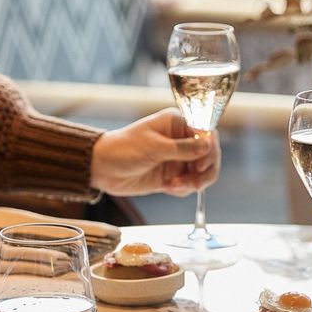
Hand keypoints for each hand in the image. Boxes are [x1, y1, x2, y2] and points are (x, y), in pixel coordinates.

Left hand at [90, 108, 220, 196]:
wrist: (102, 169)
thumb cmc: (123, 149)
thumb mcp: (154, 148)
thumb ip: (183, 148)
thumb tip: (208, 145)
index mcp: (177, 123)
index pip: (206, 133)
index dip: (209, 149)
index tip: (202, 164)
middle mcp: (181, 139)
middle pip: (209, 154)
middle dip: (205, 169)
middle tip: (195, 181)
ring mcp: (178, 158)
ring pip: (202, 171)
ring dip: (195, 181)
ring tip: (176, 186)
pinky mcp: (173, 175)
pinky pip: (190, 183)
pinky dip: (184, 189)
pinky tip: (169, 187)